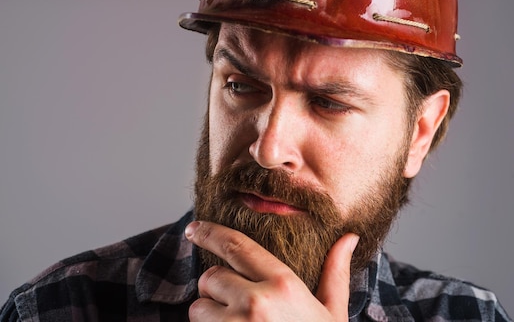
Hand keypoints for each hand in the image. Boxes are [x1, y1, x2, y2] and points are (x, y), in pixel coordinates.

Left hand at [185, 221, 358, 320]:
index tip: (195, 229)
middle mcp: (255, 302)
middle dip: (216, 289)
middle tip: (237, 307)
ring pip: (198, 308)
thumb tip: (347, 238)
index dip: (210, 233)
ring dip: (209, 317)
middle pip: (210, 278)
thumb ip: (335, 273)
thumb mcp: (332, 314)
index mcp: (282, 285)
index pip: (235, 246)